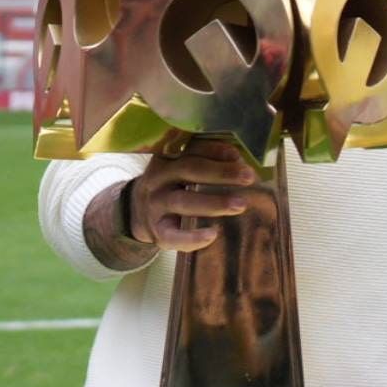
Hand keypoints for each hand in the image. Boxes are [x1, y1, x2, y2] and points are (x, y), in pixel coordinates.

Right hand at [127, 139, 258, 251]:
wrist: (137, 211)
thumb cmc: (172, 185)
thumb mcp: (181, 167)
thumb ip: (205, 161)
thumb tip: (243, 161)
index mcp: (168, 158)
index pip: (191, 149)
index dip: (214, 150)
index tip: (238, 155)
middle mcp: (158, 178)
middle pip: (189, 171)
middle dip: (221, 173)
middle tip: (249, 177)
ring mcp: (155, 205)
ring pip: (183, 201)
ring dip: (214, 203)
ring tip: (241, 204)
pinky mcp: (156, 231)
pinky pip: (172, 235)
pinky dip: (192, 237)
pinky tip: (212, 235)